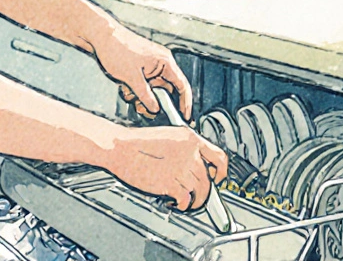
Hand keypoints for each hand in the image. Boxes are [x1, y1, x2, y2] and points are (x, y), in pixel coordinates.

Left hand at [90, 25, 192, 120]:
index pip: (181, 85)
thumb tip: (155, 109)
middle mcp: (160, 63)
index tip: (184, 117)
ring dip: (142, 97)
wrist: (101, 36)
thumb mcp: (132, 78)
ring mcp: (150, 65)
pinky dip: (135, 90)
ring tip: (128, 95)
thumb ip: (145, 95)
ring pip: (152, 89)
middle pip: (165, 90)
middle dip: (154, 102)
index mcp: (165, 62)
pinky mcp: (141, 67)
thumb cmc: (117, 50)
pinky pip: (143, 84)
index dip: (184, 103)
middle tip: (143, 110)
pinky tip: (124, 89)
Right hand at [105, 126, 228, 210]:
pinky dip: (183, 205)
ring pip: (200, 191)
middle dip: (205, 190)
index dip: (222, 171)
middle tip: (200, 194)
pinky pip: (186, 199)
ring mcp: (181, 168)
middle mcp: (189, 153)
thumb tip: (195, 162)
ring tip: (188, 201)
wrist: (120, 147)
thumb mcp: (168, 137)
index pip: (219, 156)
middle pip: (208, 178)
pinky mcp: (171, 183)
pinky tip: (176, 203)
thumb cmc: (137, 142)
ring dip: (195, 200)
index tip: (219, 177)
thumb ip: (185, 149)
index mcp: (190, 139)